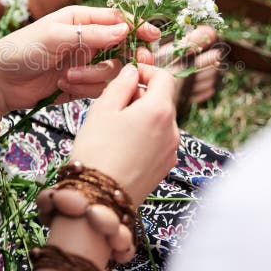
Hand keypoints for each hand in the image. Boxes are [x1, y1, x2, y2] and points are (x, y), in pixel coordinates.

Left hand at [0, 6, 159, 116]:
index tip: (153, 36)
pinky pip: (98, 89)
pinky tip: (63, 87)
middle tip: (136, 65)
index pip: (118, 20)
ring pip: (111, 71)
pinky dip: (84, 90)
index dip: (138, 27)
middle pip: (123, 47)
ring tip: (67, 78)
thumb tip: (124, 29)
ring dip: (93, 77)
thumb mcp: (54, 36)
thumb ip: (90, 34)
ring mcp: (85, 63)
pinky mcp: (81, 85)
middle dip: (128, 57)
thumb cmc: (20, 50)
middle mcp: (87, 40)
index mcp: (81, 20)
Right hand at [69, 63, 179, 204]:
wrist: (99, 199)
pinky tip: (123, 146)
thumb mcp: (103, 108)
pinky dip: (145, 136)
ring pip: (160, 121)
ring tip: (115, 128)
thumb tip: (132, 72)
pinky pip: (159, 141)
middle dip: (141, 96)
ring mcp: (171, 150)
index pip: (164, 77)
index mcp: (159, 110)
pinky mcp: (165, 167)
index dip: (146, 71)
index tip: (130, 75)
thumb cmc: (97, 150)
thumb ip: (121, 84)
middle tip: (114, 104)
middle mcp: (173, 129)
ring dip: (142, 116)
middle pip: (162, 100)